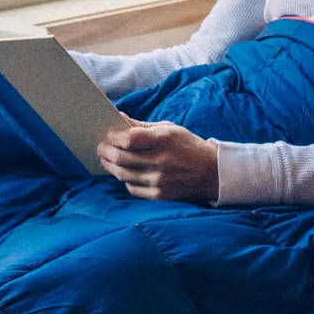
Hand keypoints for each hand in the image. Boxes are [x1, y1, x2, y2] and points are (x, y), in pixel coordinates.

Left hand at [97, 118, 219, 201]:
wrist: (213, 173)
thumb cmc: (188, 146)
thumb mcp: (169, 129)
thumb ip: (142, 126)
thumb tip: (118, 118)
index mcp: (164, 140)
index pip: (129, 139)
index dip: (113, 136)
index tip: (107, 134)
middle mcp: (161, 161)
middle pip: (121, 158)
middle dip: (105, 151)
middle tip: (101, 147)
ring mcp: (160, 181)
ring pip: (122, 175)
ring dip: (110, 166)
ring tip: (107, 159)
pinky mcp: (160, 195)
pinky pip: (132, 188)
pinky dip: (124, 179)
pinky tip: (124, 172)